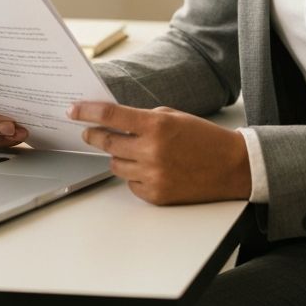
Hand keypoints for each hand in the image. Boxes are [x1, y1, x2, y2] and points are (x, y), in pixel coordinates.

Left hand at [67, 101, 250, 204]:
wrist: (232, 167)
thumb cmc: (204, 138)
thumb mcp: (174, 116)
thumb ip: (144, 118)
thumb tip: (115, 121)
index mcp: (157, 125)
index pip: (111, 115)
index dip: (88, 111)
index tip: (73, 110)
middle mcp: (152, 150)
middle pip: (107, 143)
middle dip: (94, 135)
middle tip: (88, 132)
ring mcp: (153, 175)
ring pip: (116, 165)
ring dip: (119, 156)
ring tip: (134, 150)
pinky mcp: (157, 196)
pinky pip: (131, 184)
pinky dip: (134, 175)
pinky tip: (149, 168)